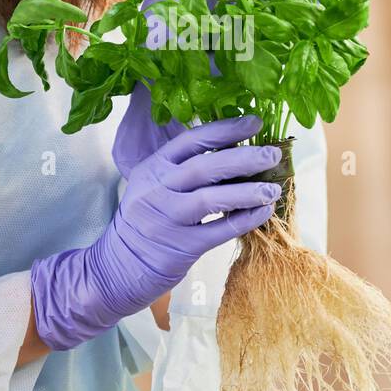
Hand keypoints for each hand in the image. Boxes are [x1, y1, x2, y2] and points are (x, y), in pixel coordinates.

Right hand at [31, 113, 282, 349]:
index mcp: (153, 167)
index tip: (254, 123)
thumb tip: (234, 151)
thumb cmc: (143, 221)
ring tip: (273, 189)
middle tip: (272, 155)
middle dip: (244, 158)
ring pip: (213, 199)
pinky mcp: (181, 247)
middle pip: (205, 166)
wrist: (117, 267)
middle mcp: (159, 189)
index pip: (191, 140)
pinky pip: (219, 231)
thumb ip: (182, 169)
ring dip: (248, 191)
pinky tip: (262, 213)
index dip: (225, 129)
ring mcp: (169, 219)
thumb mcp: (152, 186)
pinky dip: (244, 220)